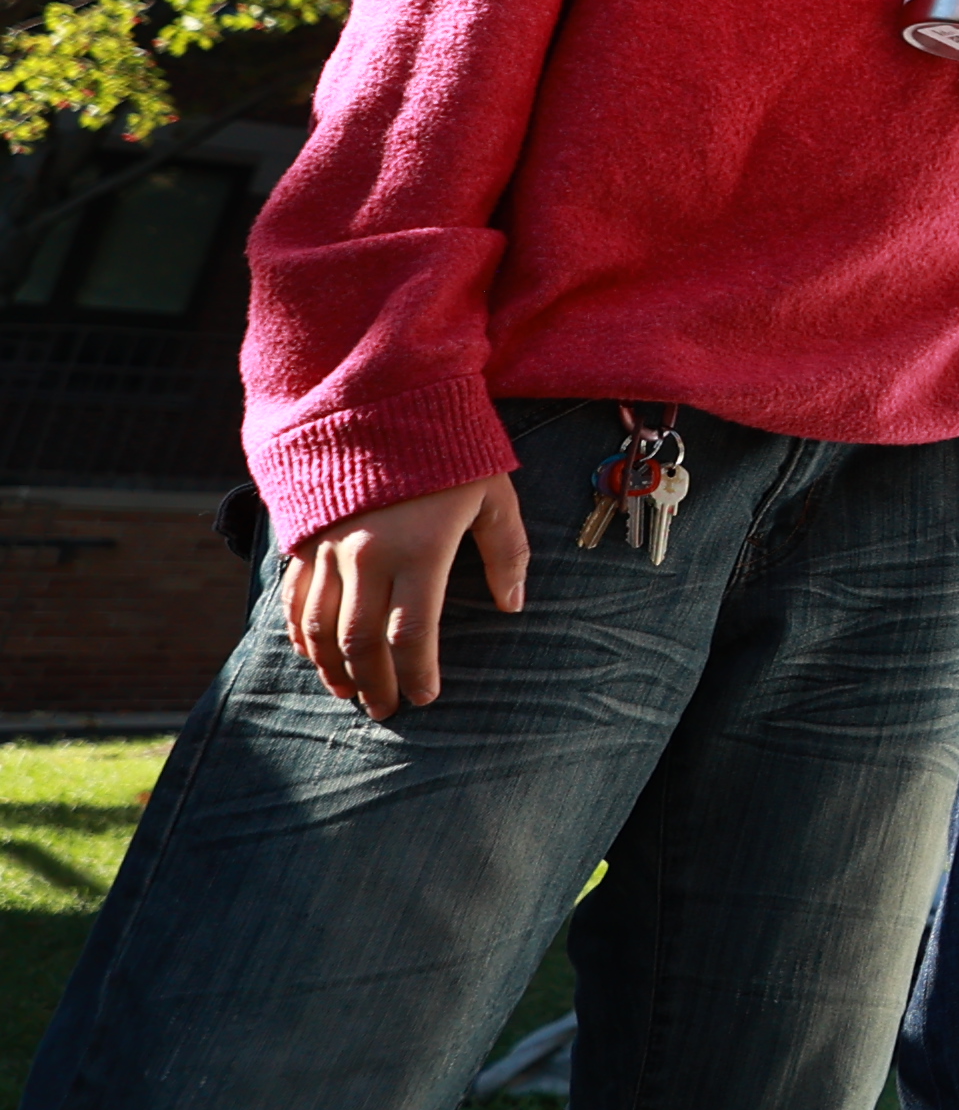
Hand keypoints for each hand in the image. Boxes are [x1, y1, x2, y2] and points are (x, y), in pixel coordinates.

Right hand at [287, 474, 529, 722]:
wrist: (383, 400)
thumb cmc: (452, 451)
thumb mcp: (494, 495)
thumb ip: (506, 553)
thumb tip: (513, 605)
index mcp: (419, 550)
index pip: (412, 633)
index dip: (417, 671)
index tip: (426, 697)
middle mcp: (367, 556)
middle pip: (361, 640)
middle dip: (373, 681)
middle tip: (385, 710)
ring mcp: (328, 548)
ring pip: (320, 626)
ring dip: (332, 666)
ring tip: (348, 691)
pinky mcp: (303, 538)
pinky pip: (294, 598)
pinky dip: (299, 633)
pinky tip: (311, 654)